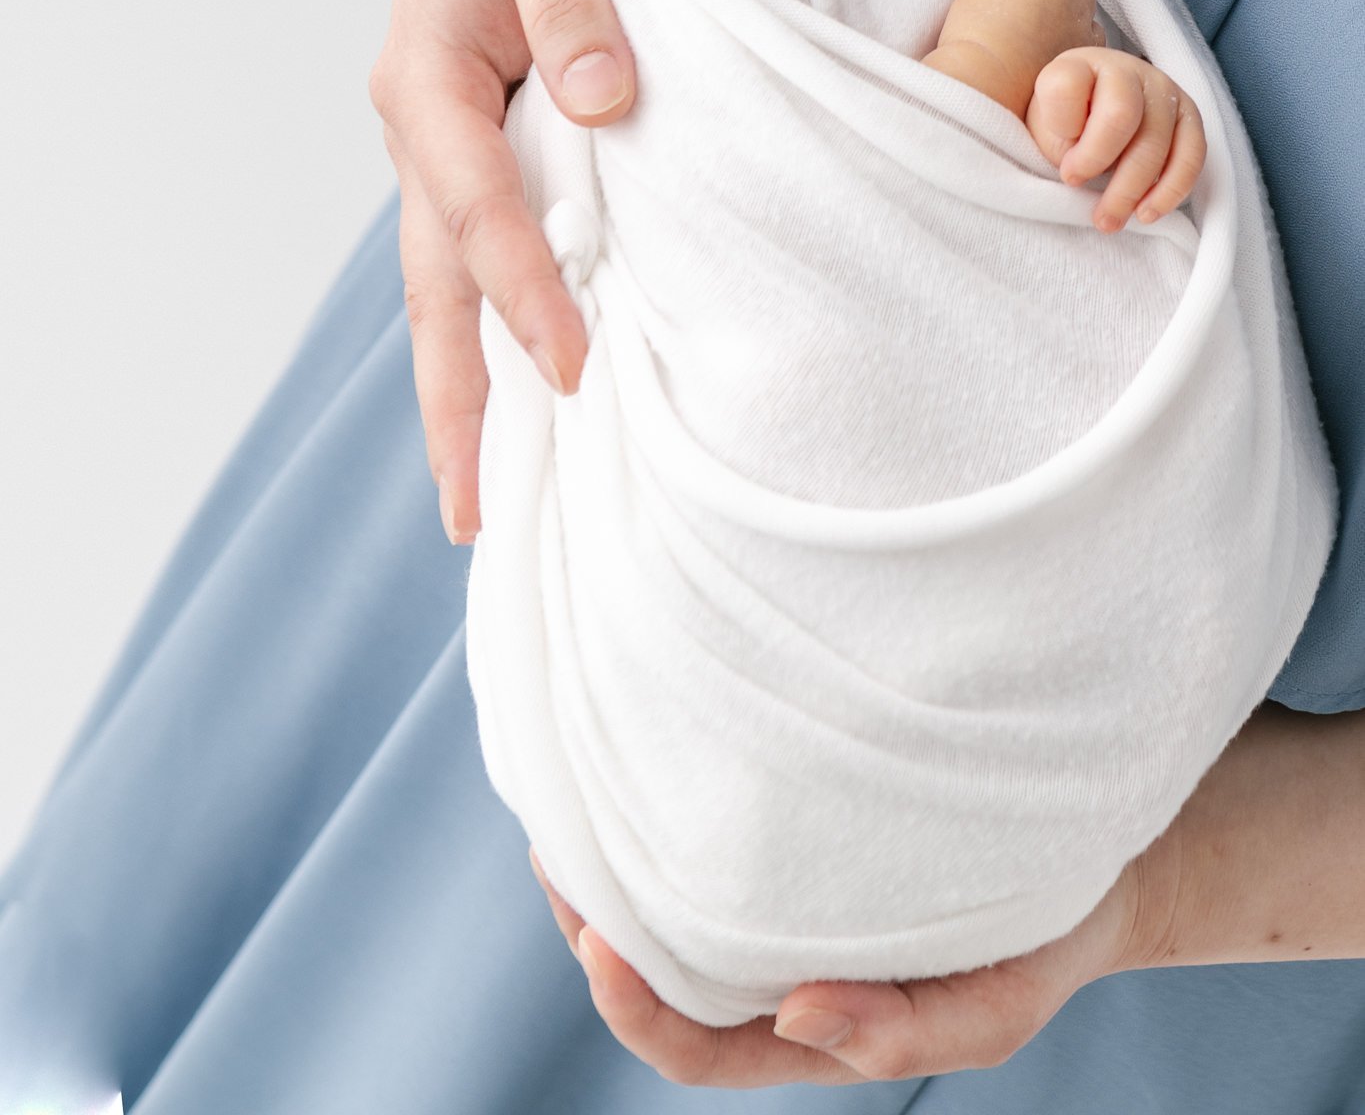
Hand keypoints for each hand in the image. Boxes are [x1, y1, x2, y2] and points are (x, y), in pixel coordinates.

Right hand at [368, 0, 637, 542]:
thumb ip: (577, 7)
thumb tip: (606, 105)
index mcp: (425, 71)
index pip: (474, 205)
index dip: (520, 288)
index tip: (573, 365)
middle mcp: (421, 125)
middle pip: (432, 281)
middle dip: (451, 398)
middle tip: (470, 514)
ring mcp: (443, 149)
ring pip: (446, 282)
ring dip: (461, 383)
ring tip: (478, 495)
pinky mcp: (479, 155)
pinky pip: (477, 255)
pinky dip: (490, 327)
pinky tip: (516, 390)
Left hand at [525, 838, 1177, 1086]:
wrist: (1087, 852)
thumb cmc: (1039, 938)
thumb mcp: (995, 1009)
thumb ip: (902, 1032)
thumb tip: (788, 1016)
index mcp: (812, 1026)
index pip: (696, 1047)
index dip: (633, 1008)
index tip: (595, 937)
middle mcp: (777, 968)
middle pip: (656, 970)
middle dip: (591, 920)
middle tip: (554, 848)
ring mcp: (779, 902)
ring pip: (668, 902)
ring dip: (612, 864)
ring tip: (571, 799)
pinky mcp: (792, 833)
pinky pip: (704, 835)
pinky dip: (661, 812)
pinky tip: (641, 759)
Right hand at [926, 0, 1104, 119]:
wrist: (984, 91)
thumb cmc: (972, 43)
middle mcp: (1073, 2)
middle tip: (1026, 12)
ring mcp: (1082, 36)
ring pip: (1085, 18)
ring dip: (1067, 22)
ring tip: (1037, 41)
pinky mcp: (1081, 67)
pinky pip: (1085, 50)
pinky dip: (1069, 51)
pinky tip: (1044, 62)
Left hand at [1025, 48, 1206, 232]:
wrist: (1094, 114)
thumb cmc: (1064, 125)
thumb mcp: (1045, 130)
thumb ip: (1059, 143)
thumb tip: (1084, 176)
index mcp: (1077, 65)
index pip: (1068, 88)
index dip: (1067, 134)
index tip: (1066, 173)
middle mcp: (1125, 68)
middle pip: (1121, 117)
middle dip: (1102, 168)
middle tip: (1091, 209)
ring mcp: (1162, 87)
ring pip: (1157, 142)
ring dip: (1133, 190)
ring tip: (1112, 220)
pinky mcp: (1188, 114)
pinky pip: (1192, 153)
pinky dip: (1171, 189)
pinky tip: (1148, 213)